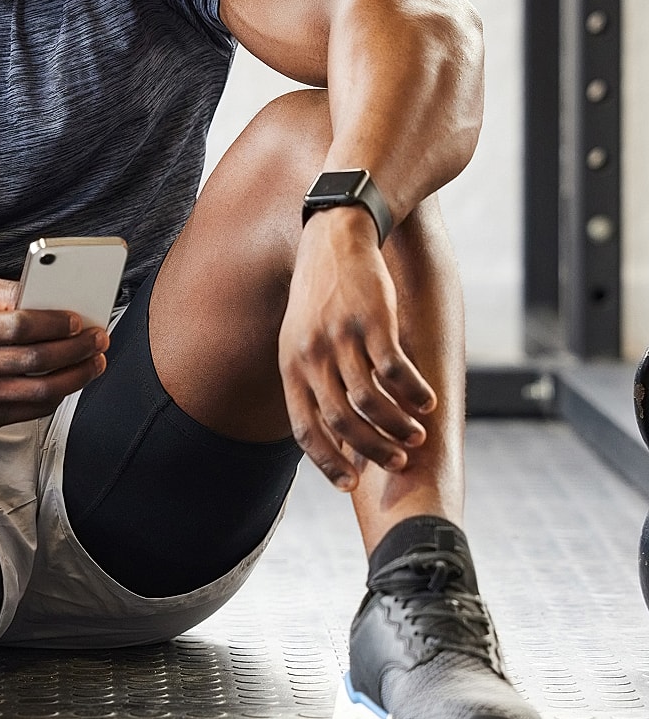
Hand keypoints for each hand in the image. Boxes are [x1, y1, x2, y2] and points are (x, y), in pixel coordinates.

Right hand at [0, 273, 108, 427]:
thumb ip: (3, 290)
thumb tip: (43, 293)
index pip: (18, 326)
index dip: (53, 324)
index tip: (78, 320)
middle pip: (36, 361)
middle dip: (76, 349)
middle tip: (99, 339)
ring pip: (40, 392)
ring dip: (77, 376)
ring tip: (96, 362)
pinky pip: (32, 410)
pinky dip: (58, 395)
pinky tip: (71, 380)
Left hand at [278, 207, 435, 490]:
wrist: (335, 235)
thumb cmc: (321, 294)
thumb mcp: (300, 336)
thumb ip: (313, 378)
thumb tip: (336, 427)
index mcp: (290, 365)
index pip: (304, 427)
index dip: (327, 460)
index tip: (349, 483)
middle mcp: (310, 355)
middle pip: (341, 420)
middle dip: (372, 448)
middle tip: (398, 461)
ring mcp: (340, 337)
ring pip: (370, 400)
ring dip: (397, 425)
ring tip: (418, 434)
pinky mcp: (372, 319)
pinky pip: (394, 369)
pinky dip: (413, 392)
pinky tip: (428, 401)